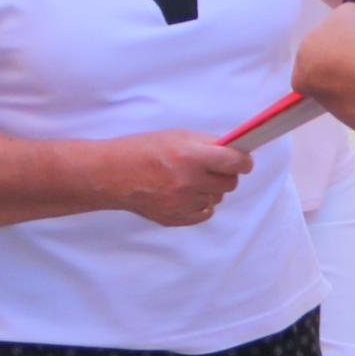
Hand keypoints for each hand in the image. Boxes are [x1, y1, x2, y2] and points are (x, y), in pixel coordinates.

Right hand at [105, 130, 252, 227]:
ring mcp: (181, 203)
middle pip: (230, 183)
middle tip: (212, 168)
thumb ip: (208, 144)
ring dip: (210, 189)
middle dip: (226, 175)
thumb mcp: (177, 136)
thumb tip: (236, 152)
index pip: (235, 162)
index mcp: (190, 156)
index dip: (244, 161)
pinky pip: (204, 213)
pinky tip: (185, 194)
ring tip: (189, 179)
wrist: (110, 174)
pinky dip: (200, 204)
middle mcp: (187, 182)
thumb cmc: (143, 150)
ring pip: (216, 198)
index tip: (244, 161)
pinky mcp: (174, 219)